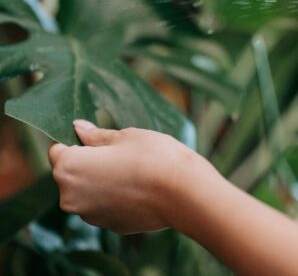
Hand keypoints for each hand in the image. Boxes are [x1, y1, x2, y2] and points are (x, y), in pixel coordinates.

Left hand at [48, 120, 213, 233]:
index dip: (76, 143)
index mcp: (68, 167)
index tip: (99, 141)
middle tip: (121, 155)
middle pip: (70, 174)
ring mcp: (89, 215)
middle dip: (89, 164)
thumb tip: (79, 128)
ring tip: (134, 173)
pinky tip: (140, 190)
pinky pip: (105, 206)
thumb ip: (97, 136)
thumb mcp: (126, 136)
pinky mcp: (109, 225)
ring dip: (102, 182)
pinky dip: (116, 198)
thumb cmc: (154, 157)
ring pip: (88, 192)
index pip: (57, 150)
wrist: (184, 193)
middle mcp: (70, 196)